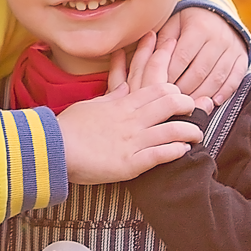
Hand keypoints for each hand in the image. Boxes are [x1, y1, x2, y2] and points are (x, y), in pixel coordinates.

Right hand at [58, 45, 202, 184]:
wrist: (53, 149)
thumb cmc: (67, 127)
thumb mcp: (90, 105)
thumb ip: (111, 96)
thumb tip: (123, 86)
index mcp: (121, 104)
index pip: (157, 90)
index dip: (174, 91)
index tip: (180, 96)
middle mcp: (131, 120)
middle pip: (170, 104)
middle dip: (188, 106)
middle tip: (196, 110)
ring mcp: (132, 141)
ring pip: (172, 130)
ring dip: (190, 131)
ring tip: (197, 135)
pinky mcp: (130, 163)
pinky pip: (160, 155)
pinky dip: (176, 151)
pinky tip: (183, 151)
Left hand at [155, 7, 247, 106]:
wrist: (217, 14)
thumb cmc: (186, 23)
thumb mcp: (172, 24)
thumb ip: (162, 43)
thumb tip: (152, 65)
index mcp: (198, 27)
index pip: (181, 58)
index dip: (170, 76)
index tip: (158, 90)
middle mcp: (218, 37)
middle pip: (199, 72)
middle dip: (184, 90)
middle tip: (171, 102)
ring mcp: (232, 48)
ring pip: (217, 78)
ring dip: (201, 95)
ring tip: (188, 106)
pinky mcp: (243, 57)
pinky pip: (235, 78)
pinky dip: (225, 92)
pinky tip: (213, 102)